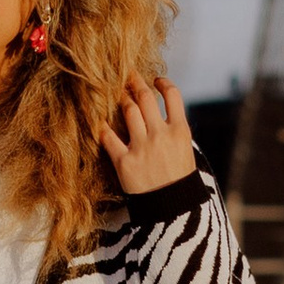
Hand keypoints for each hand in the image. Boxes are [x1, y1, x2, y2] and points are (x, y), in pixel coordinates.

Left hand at [103, 75, 193, 198]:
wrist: (173, 208)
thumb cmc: (179, 179)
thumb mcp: (185, 151)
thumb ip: (174, 129)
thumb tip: (162, 109)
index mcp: (180, 131)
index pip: (173, 96)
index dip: (162, 83)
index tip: (155, 79)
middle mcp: (161, 135)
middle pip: (145, 98)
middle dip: (135, 82)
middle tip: (127, 75)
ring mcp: (142, 147)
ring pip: (128, 110)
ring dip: (120, 98)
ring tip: (115, 92)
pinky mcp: (125, 162)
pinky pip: (108, 137)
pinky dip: (101, 125)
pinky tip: (97, 117)